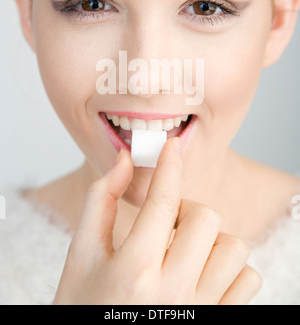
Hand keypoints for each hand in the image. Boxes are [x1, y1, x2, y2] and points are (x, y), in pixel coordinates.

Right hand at [54, 138, 261, 304]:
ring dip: (211, 240)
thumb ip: (101, 201)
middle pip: (206, 219)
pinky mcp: (217, 321)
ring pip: (233, 248)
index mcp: (133, 269)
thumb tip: (124, 159)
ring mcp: (199, 310)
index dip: (169, 165)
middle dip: (186, 211)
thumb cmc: (84, 306)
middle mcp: (172, 292)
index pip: (163, 200)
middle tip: (167, 225)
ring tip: (185, 251)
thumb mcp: (81, 255)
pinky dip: (231, 268)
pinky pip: (247, 280)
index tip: (171, 148)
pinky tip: (203, 272)